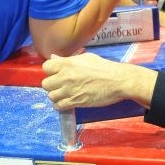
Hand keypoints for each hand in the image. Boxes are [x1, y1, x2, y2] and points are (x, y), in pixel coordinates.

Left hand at [42, 53, 156, 109]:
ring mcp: (70, 90)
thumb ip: (68, 59)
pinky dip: (61, 105)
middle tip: (60, 85)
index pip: (46, 67)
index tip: (56, 73)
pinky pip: (59, 106)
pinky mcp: (76, 102)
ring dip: (56, 96)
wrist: (118, 81)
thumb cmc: (105, 68)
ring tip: (64, 94)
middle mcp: (66, 76)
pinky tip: (67, 102)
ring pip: (51, 96)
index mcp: (68, 63)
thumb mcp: (86, 58)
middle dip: (52, 85)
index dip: (50, 71)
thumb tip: (54, 58)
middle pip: (46, 84)